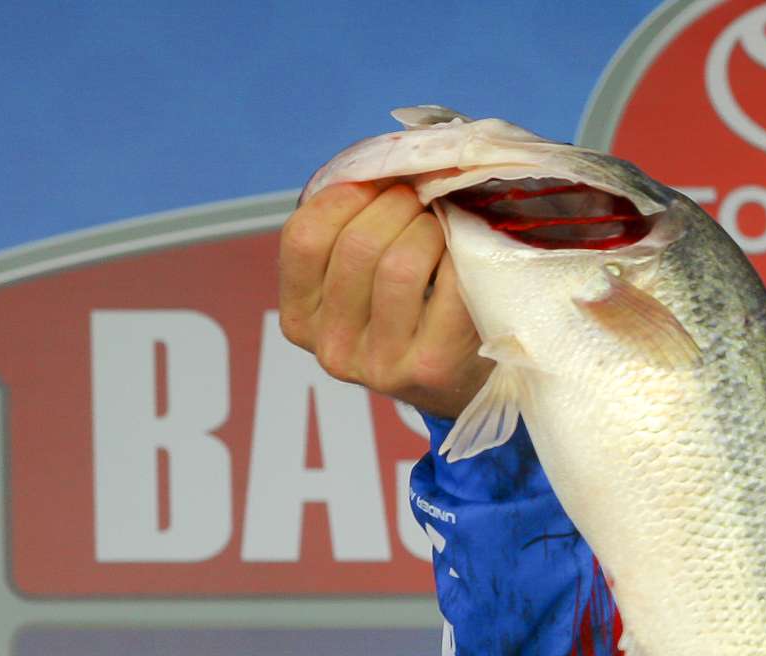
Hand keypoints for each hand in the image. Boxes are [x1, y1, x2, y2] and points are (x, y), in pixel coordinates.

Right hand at [278, 182, 492, 419]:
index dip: (345, 196)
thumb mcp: (362, 280)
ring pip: (400, 265)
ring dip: (430, 228)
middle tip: (423, 200)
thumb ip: (354, 228)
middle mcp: (331, 347)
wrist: (459, 384)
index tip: (379, 182)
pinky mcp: (429, 369)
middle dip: (398, 205)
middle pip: (358, 247)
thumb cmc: (409, 313)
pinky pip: (448, 289)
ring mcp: (379, 366)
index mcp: (300, 318)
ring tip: (442, 226)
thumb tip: (388, 162)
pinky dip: (461, 257)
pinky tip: (466, 255)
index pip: (304, 238)